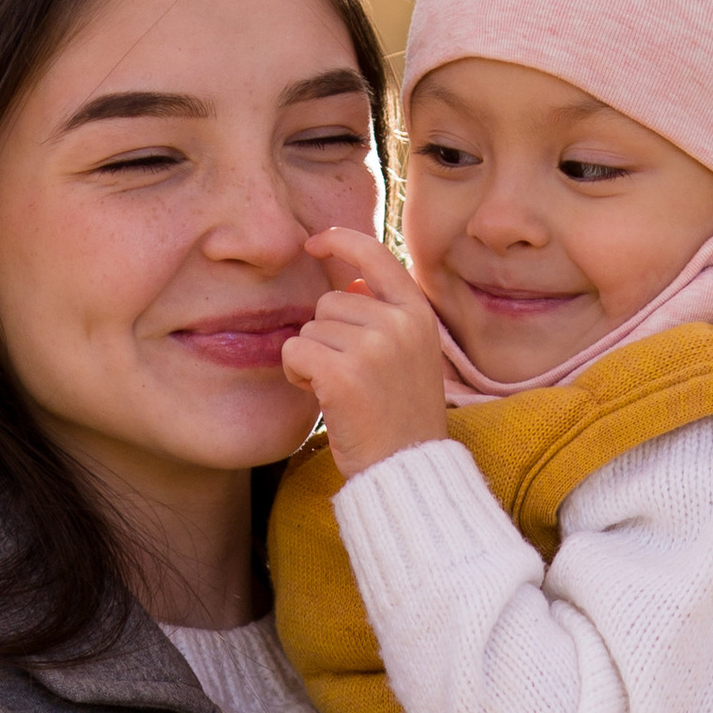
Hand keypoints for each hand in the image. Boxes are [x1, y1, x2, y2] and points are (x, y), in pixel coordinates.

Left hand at [282, 227, 450, 479]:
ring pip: (310, 328)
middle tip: (347, 375)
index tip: (313, 243)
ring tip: (340, 391)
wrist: (406, 471)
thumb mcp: (410, 357)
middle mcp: (398, 324)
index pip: (376, 255)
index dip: (339, 241)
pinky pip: (295, 350)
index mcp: (418, 315)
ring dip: (311, 358)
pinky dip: (296, 373)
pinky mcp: (343, 374)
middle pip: (330, 301)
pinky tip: (321, 396)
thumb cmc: (400, 418)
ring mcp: (373, 348)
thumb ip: (384, 316)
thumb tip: (350, 281)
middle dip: (325, 335)